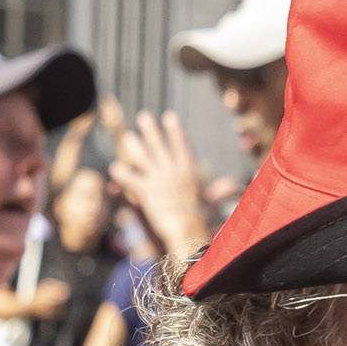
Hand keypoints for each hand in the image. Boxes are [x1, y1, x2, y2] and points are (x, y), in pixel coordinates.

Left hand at [110, 107, 214, 267]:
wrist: (187, 229)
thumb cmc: (199, 218)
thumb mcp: (208, 200)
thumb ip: (217, 191)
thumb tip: (232, 185)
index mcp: (188, 170)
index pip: (181, 144)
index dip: (174, 130)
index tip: (169, 116)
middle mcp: (173, 171)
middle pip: (160, 145)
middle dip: (151, 130)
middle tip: (143, 117)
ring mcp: (159, 180)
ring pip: (144, 157)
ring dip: (135, 145)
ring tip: (128, 137)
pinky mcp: (146, 191)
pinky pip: (132, 179)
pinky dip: (122, 174)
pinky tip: (114, 168)